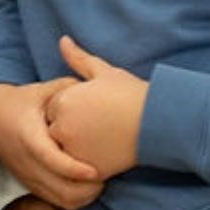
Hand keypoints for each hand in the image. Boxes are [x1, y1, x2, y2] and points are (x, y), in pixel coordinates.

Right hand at [0, 80, 103, 209]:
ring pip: (61, 200)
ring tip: (99, 180)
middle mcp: (27, 162)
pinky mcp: (31, 185)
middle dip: (87, 188)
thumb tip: (93, 88)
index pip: (51, 160)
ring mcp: (28, 176)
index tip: (96, 171)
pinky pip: (56, 201)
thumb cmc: (20, 102)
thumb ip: (66, 89)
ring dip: (83, 196)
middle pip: (60, 189)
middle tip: (106, 174)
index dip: (74, 169)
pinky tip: (87, 185)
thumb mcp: (41, 90)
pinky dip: (75, 199)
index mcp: (29, 137)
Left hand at [43, 36, 147, 178]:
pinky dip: (87, 162)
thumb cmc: (131, 94)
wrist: (157, 122)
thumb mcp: (103, 72)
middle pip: (54, 130)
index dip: (71, 107)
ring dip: (76, 146)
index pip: (52, 108)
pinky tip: (106, 150)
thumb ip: (78, 58)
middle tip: (97, 123)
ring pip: (64, 151)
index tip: (91, 108)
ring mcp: (73, 150)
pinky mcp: (87, 170)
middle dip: (70, 127)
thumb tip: (62, 40)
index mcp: (62, 102)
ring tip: (102, 136)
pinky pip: (78, 169)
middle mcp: (62, 127)